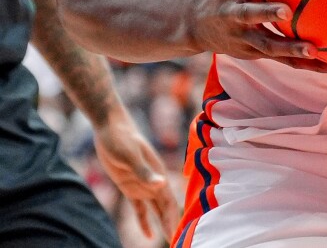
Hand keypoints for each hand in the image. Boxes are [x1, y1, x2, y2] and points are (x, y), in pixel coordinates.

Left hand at [93, 107, 178, 240]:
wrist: (110, 128)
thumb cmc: (122, 138)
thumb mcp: (131, 155)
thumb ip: (145, 171)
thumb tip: (162, 184)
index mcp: (158, 173)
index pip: (169, 202)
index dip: (174, 218)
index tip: (178, 235)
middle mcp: (154, 181)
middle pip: (165, 208)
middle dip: (171, 224)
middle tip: (177, 242)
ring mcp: (142, 184)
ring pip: (155, 209)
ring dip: (162, 223)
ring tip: (170, 240)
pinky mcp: (130, 186)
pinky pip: (140, 208)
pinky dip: (144, 222)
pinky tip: (148, 236)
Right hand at [186, 0, 326, 73]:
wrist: (194, 26)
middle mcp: (233, 15)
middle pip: (249, 15)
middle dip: (266, 13)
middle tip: (286, 10)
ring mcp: (244, 38)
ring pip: (270, 46)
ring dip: (292, 49)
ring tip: (316, 51)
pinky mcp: (257, 54)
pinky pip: (286, 60)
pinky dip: (310, 64)